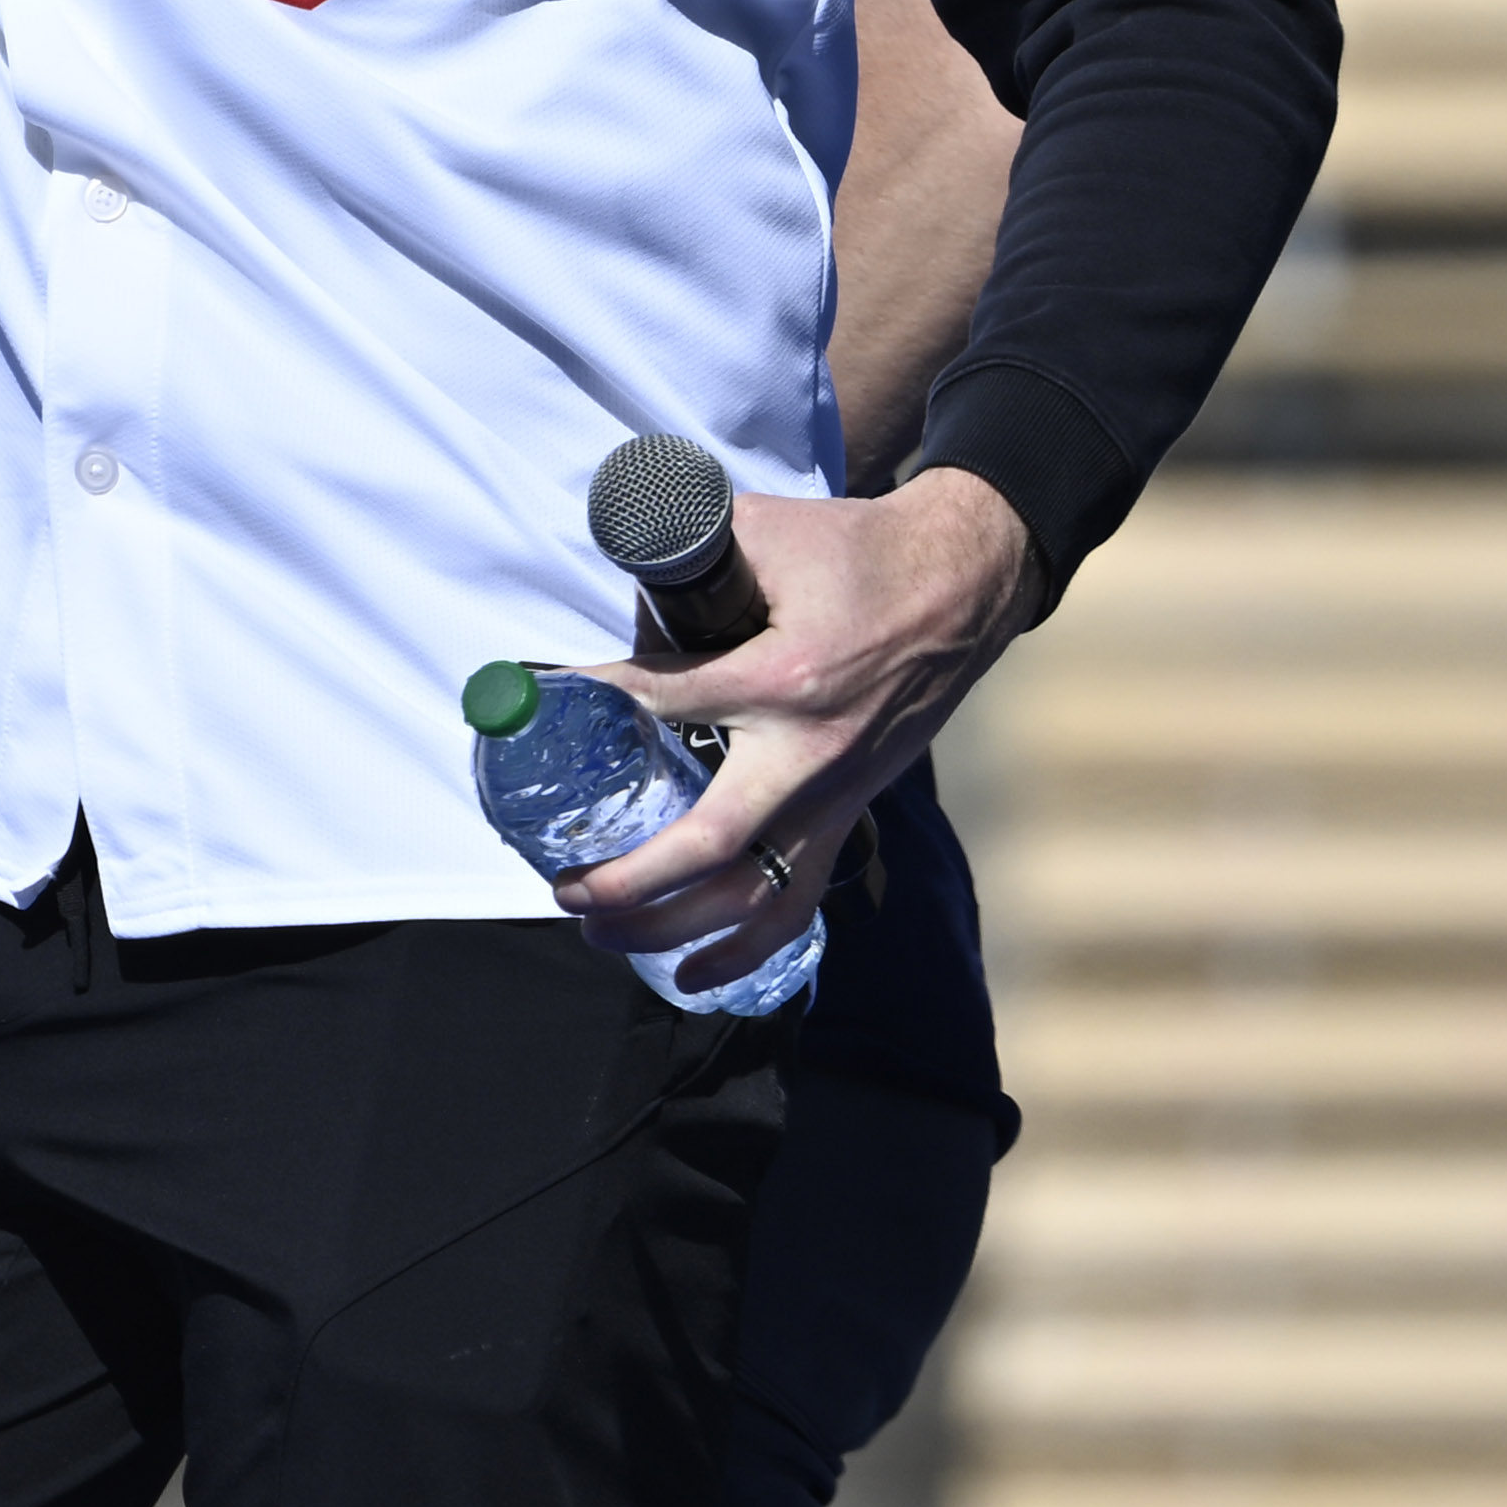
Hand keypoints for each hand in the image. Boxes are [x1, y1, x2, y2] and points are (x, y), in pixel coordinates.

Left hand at [558, 470, 1034, 998]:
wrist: (961, 587)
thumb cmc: (859, 551)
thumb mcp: (770, 531)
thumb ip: (690, 558)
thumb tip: (615, 594)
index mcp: (786, 677)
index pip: (666, 698)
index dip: (598, 699)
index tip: (544, 697)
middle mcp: (810, 754)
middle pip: (711, 843)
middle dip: (630, 879)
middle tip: (563, 886)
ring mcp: (837, 795)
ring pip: (753, 896)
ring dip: (673, 928)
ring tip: (602, 935)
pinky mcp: (851, 813)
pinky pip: (798, 900)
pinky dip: (746, 949)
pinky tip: (694, 975)